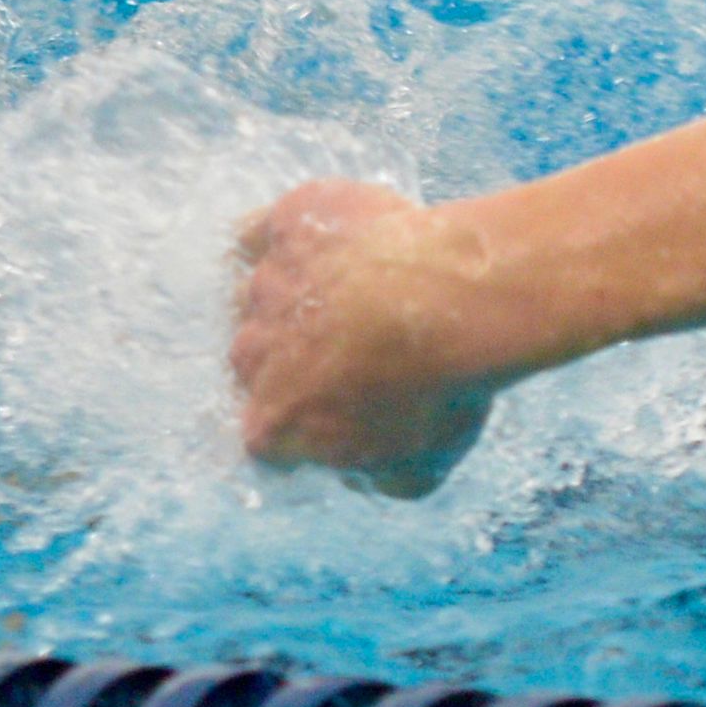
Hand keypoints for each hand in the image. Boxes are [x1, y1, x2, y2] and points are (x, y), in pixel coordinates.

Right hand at [230, 180, 498, 498]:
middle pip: (258, 362)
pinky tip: (323, 237)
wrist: (454, 300)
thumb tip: (362, 474)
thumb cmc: (437, 388)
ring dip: (295, 297)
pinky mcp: (286, 227)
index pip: (269, 436)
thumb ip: (379, 480)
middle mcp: (251, 356)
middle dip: (298, 358)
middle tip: (357, 347)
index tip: (341, 413)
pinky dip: (284, 237)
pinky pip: (262, 232)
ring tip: (354, 290)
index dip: (305, 426)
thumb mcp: (421, 469)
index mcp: (273, 423)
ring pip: (260, 295)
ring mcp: (264, 286)